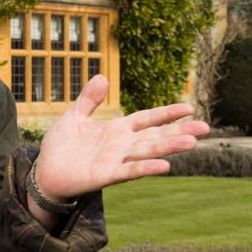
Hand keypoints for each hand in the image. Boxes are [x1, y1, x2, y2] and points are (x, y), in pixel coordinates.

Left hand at [29, 75, 207, 223]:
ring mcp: (116, 160)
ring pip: (148, 152)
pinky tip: (165, 166)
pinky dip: (146, 168)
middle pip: (155, 136)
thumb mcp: (74, 116)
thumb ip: (89, 99)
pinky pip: (130, 171)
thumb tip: (102, 76)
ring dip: (169, 148)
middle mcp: (122, 145)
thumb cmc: (61, 146)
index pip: (147, 119)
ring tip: (192, 143)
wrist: (46, 172)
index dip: (166, 113)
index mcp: (117, 129)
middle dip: (179, 132)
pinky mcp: (106, 175)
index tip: (189, 108)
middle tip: (205, 129)